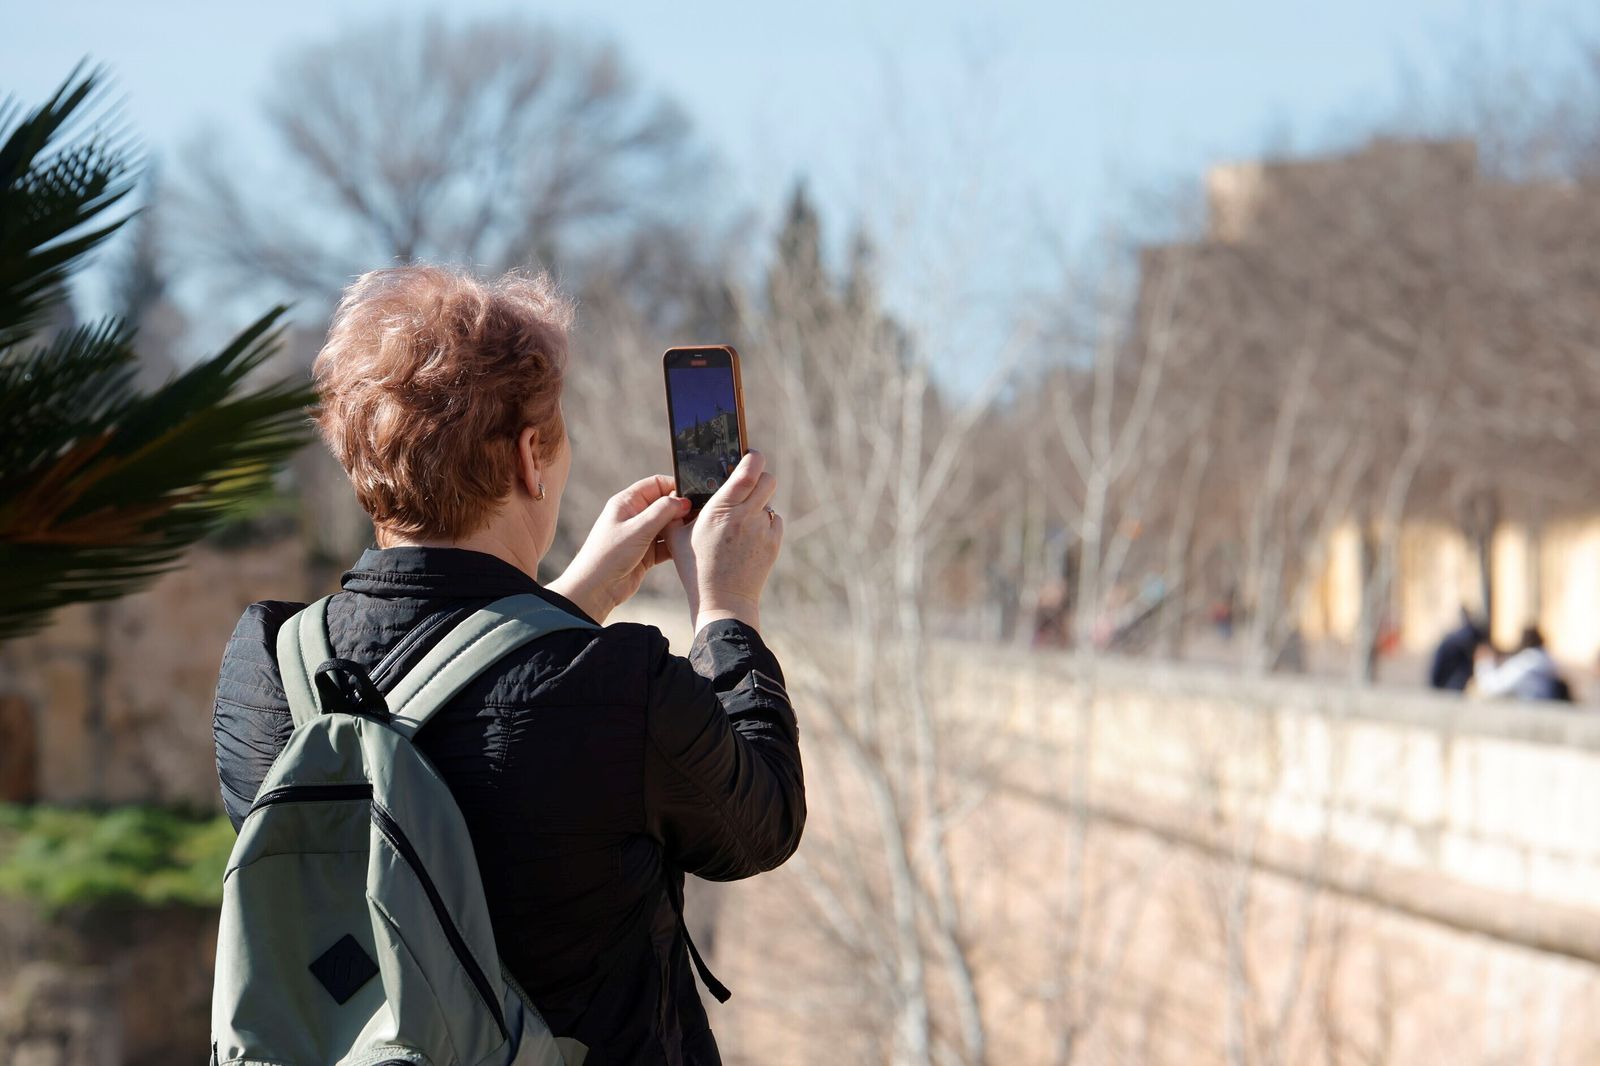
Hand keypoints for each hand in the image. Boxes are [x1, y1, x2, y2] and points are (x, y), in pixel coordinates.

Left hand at [548, 475, 690, 623]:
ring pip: (668, 525)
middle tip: (698, 516)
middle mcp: (635, 516)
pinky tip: (688, 547)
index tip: (692, 495)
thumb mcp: (637, 529)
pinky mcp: (647, 553)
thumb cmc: (609, 555)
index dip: (674, 486)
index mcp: (627, 502)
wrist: (596, 588)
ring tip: (695, 532)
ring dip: (681, 529)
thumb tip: (683, 501)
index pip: (656, 484)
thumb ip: (662, 512)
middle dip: (681, 509)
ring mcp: (641, 535)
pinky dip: (678, 545)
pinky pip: (667, 544)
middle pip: (665, 505)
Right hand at [667, 450, 781, 632]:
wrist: (723, 602)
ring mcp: (763, 530)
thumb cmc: (695, 569)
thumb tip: (677, 494)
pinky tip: (749, 537)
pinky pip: (774, 521)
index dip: (753, 457)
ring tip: (741, 522)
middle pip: (768, 480)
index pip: (748, 471)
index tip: (749, 455)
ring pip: (769, 503)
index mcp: (721, 509)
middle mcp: (746, 516)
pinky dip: (765, 523)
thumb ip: (677, 512)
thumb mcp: (677, 538)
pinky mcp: (773, 544)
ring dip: (758, 505)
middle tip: (747, 485)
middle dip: (759, 477)